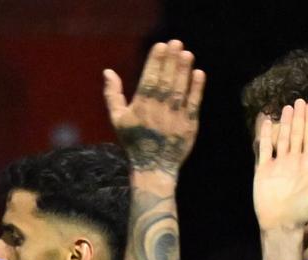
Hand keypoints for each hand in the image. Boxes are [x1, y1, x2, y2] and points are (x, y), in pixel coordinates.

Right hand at [105, 40, 203, 176]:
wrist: (153, 168)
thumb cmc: (133, 141)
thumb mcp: (118, 119)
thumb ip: (113, 94)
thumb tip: (108, 72)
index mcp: (141, 107)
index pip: (149, 79)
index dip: (155, 61)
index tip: (161, 45)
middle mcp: (159, 111)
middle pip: (166, 81)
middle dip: (171, 61)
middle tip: (177, 42)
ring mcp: (175, 118)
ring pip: (180, 90)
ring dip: (184, 71)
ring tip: (187, 54)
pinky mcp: (189, 126)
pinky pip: (194, 104)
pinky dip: (197, 89)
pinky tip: (199, 74)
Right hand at [254, 100, 307, 235]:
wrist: (281, 224)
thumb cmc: (303, 209)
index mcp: (307, 165)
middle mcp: (293, 162)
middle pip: (296, 135)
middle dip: (299, 119)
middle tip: (300, 101)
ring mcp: (278, 165)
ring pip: (282, 139)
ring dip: (285, 123)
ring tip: (287, 107)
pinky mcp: (264, 170)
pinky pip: (265, 149)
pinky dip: (266, 135)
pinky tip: (268, 122)